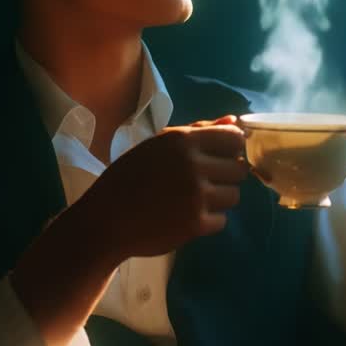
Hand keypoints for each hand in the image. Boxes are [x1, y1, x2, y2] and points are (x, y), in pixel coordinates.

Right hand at [78, 115, 248, 259]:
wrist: (106, 219)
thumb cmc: (130, 176)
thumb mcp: (159, 144)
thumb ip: (199, 130)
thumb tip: (234, 120)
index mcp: (183, 140)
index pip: (235, 138)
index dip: (233, 148)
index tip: (221, 157)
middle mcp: (193, 165)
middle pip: (239, 169)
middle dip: (225, 175)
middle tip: (203, 181)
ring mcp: (196, 196)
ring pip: (234, 195)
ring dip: (219, 199)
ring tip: (193, 199)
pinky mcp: (196, 224)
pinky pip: (222, 220)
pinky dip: (208, 221)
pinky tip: (187, 217)